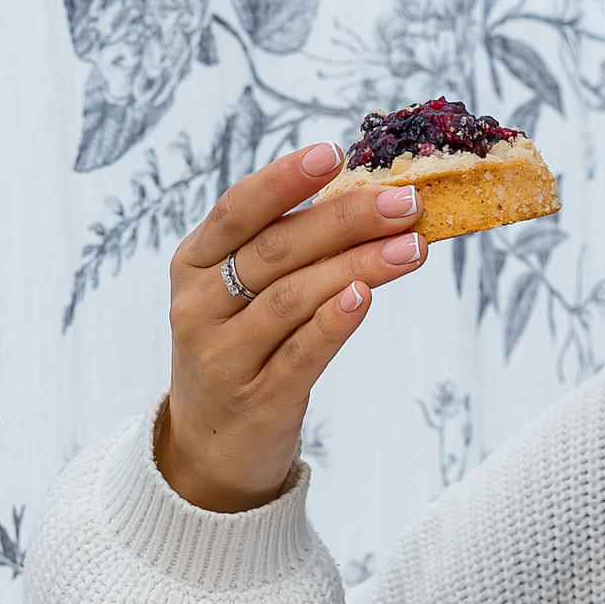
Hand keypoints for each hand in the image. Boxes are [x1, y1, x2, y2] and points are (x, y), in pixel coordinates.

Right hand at [158, 142, 425, 511]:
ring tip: (411, 247)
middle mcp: (198, 308)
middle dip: (344, 219)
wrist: (208, 451)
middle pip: (275, 251)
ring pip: (292, 299)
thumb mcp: (239, 295)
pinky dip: (332, 324)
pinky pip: (299, 356)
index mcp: (193, 265)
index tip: (334, 152)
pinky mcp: (257, 403)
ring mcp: (223, 358)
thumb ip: (284, 249)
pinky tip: (365, 297)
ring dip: (356, 266)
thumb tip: (368, 194)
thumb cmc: (241, 351)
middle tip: (404, 201)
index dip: (283, 180)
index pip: (237, 211)